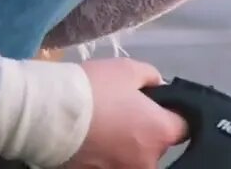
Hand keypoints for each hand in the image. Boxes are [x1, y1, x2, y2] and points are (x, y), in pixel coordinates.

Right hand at [61, 58, 185, 168]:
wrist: (47, 114)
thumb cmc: (94, 89)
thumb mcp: (129, 70)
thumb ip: (152, 78)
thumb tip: (158, 87)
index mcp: (160, 133)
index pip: (183, 128)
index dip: (173, 115)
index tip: (160, 108)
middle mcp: (146, 160)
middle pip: (157, 147)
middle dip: (146, 133)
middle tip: (126, 115)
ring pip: (132, 158)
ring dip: (124, 146)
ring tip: (104, 127)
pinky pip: (109, 164)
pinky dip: (104, 155)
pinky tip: (91, 139)